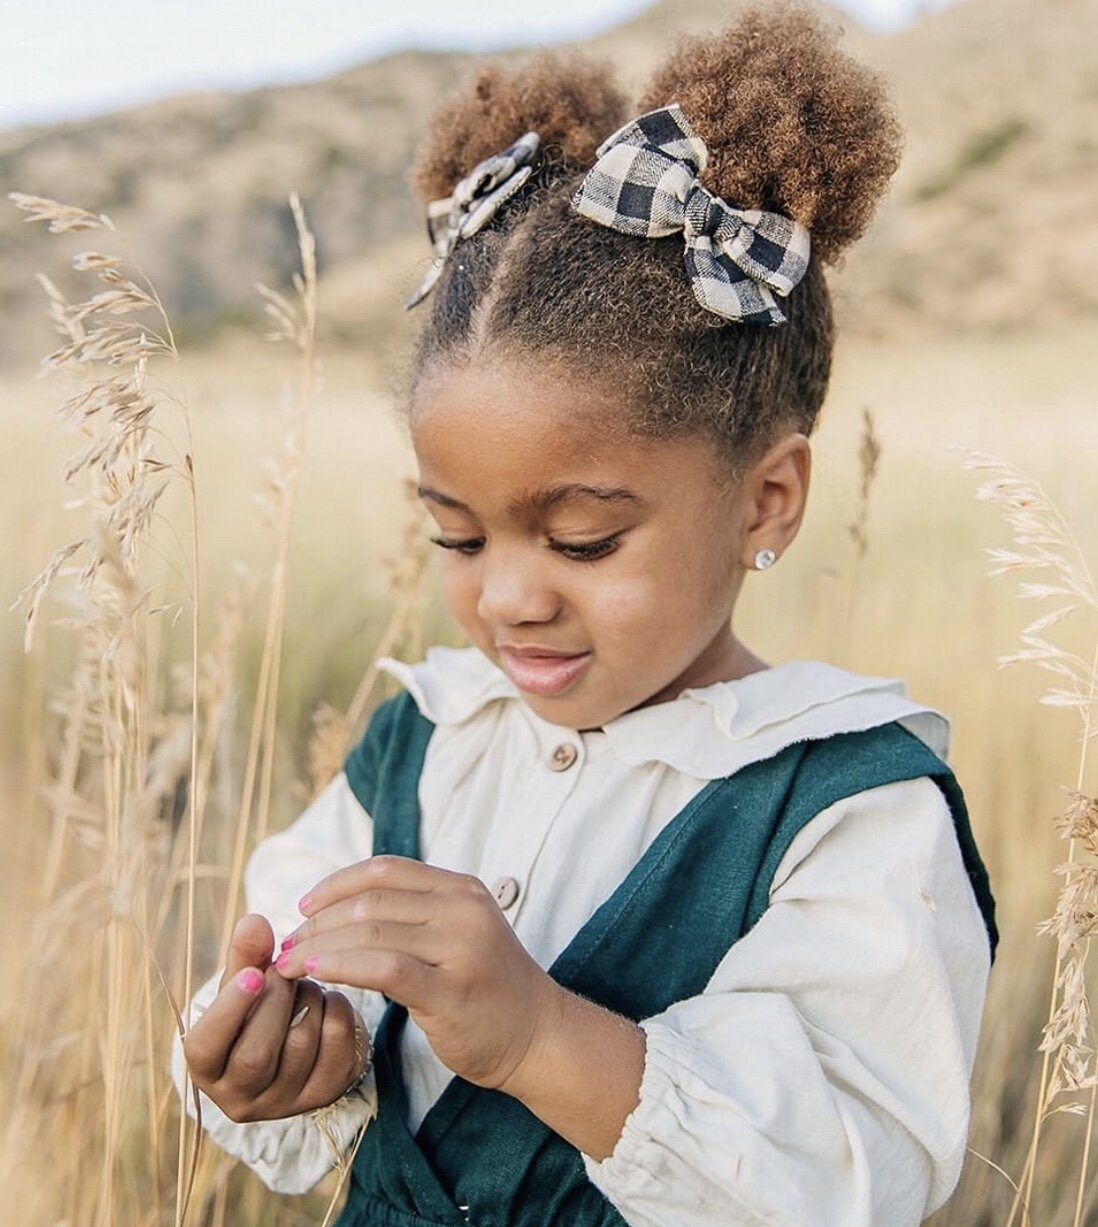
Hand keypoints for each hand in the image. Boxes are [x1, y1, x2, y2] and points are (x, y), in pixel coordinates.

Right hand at [182, 914, 369, 1122]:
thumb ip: (246, 955)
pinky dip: (337, 1008)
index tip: (253, 974)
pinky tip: (327, 1002)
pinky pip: (338, 1042)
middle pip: (256, 1054)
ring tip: (305, 985)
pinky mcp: (326, 1092)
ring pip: (301, 1044)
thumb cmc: (258, 1009)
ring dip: (309, 998)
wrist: (298, 1040)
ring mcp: (286, 1101)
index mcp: (208, 1069)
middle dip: (276, 999)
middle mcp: (241, 1096)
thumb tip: (253, 922)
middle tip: (283, 969)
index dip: (229, 1010)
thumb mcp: (244, 985)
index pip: (205, 1048)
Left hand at [276, 856, 561, 1092]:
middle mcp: (463, 910)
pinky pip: (384, 968)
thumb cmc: (487, 987)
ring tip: (289, 965)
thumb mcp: (458, 931)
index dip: (336, 883)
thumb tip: (340, 906)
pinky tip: (315, 974)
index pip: (386, 869)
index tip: (303, 906)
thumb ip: (414, 913)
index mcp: (461, 889)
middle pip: (371, 901)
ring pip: (371, 932)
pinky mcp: (451, 991)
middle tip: (285, 946)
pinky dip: (341, 965)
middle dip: (318, 922)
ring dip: (319, 947)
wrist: (538, 1036)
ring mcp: (461, 949)